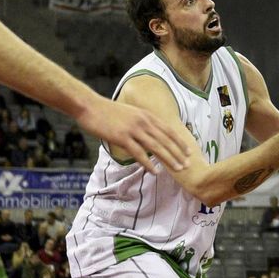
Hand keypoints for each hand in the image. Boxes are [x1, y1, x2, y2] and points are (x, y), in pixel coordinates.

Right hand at [78, 98, 192, 173]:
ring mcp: (133, 129)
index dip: (180, 142)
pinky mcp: (122, 137)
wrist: (89, 106)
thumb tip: (149, 132)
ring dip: (169, 159)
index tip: (189, 152)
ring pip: (156, 147)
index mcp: (146, 115)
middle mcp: (143, 122)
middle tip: (188, 164)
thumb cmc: (107, 111)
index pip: (168, 130)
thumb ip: (141, 121)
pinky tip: (155, 171)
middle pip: (165, 139)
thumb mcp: (130, 112)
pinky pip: (139, 153)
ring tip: (178, 169)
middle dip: (178, 153)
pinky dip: (148, 163)